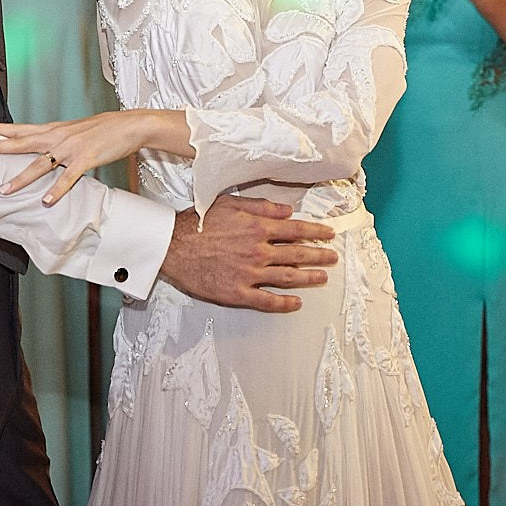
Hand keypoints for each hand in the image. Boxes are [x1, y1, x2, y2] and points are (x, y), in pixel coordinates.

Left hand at [0, 109, 173, 201]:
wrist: (129, 124)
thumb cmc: (104, 128)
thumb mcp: (75, 129)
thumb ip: (58, 137)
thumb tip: (44, 145)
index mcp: (55, 129)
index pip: (22, 128)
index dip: (2, 129)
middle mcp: (59, 137)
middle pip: (24, 143)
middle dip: (1, 148)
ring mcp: (71, 148)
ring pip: (41, 164)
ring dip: (22, 178)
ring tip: (6, 189)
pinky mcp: (86, 159)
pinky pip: (68, 177)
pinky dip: (58, 189)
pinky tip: (47, 200)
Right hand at [158, 194, 339, 312]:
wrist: (173, 245)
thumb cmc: (198, 222)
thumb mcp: (231, 203)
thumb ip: (262, 206)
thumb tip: (287, 210)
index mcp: (258, 227)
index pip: (297, 230)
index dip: (316, 233)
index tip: (329, 235)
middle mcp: (258, 251)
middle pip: (297, 254)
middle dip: (319, 255)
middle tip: (332, 257)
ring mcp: (249, 274)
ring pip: (287, 277)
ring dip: (308, 278)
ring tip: (322, 278)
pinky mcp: (237, 292)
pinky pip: (266, 301)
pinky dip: (283, 303)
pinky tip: (296, 302)